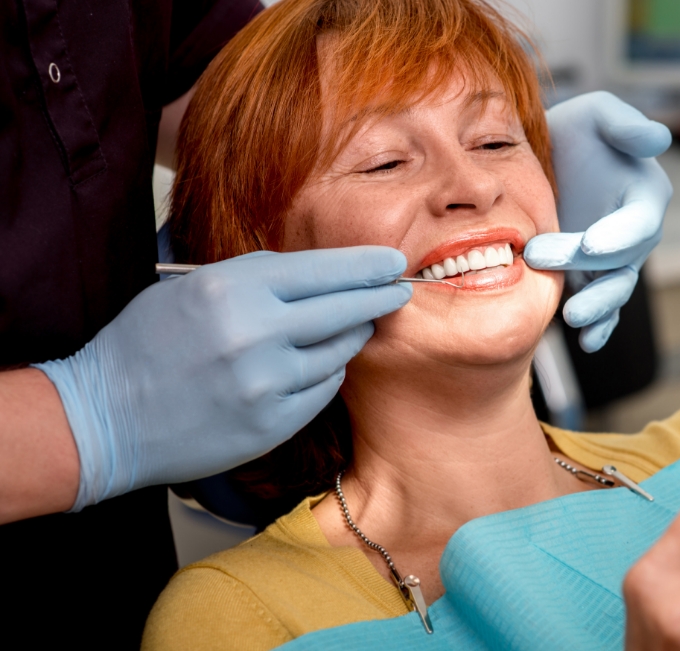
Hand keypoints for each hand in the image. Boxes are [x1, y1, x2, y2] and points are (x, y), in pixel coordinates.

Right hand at [33, 247, 410, 509]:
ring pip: (339, 351)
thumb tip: (320, 275)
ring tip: (354, 326)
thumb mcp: (191, 289)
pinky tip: (318, 365)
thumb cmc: (145, 345)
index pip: (323, 270)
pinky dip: (326, 373)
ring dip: (352, 336)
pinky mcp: (272, 423)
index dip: (365, 265)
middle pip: (345, 309)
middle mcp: (255, 333)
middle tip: (399, 290)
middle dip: (379, 297)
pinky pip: (323, 389)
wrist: (103, 419)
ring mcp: (266, 383)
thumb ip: (255, 279)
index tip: (392, 261)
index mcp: (232, 289)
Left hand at [524, 91, 672, 351]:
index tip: (592, 244)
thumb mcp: (597, 114)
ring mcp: (613, 261)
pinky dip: (599, 328)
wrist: (541, 159)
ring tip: (573, 318)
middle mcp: (634, 233)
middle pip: (621, 260)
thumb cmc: (575, 131)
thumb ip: (625, 125)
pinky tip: (586, 341)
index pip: (639, 222)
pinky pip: (602, 308)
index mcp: (644, 195)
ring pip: (614, 290)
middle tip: (540, 257)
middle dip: (587, 266)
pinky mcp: (591, 278)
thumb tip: (658, 139)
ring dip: (597, 307)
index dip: (619, 235)